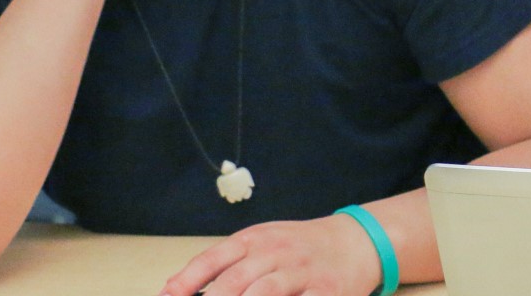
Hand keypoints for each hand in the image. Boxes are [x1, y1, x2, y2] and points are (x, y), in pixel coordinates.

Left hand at [161, 216, 380, 295]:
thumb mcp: (262, 243)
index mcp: (256, 239)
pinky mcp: (327, 290)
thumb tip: (175, 287)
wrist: (355, 242)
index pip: (214, 258)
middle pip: (237, 279)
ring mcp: (302, 272)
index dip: (187, 279)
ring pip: (267, 291)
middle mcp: (277, 252)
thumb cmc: (299, 247)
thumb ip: (223, 262)